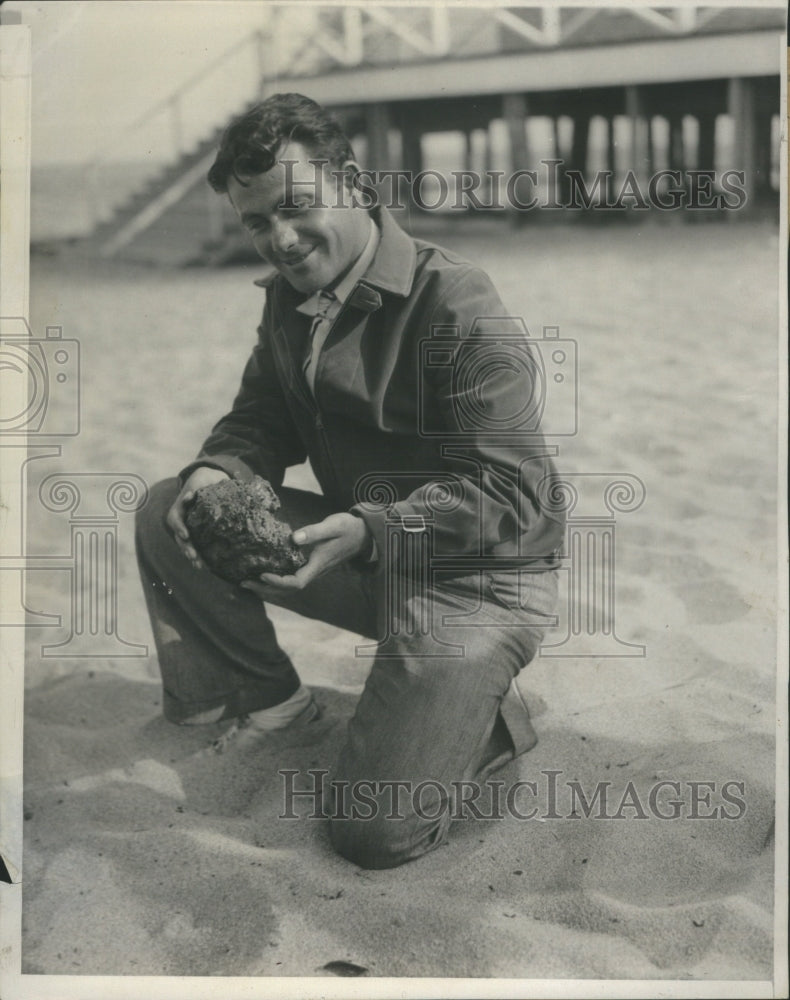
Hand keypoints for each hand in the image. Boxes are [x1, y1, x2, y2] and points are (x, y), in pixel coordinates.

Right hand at [166, 466, 229, 568]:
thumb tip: (191, 496)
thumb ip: (199, 486)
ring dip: (191, 555)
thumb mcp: (204, 479)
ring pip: (185, 544)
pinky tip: (206, 567)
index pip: (175, 518)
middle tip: (193, 556)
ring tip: (199, 566)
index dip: (179, 527)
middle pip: (179, 535)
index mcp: (180, 506)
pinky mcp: (195, 533)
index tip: (186, 535)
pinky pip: (194, 546)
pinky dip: (199, 556)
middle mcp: (181, 519)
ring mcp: (187, 527)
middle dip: (186, 546)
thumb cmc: (206, 480)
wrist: (206, 482)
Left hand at [241, 512, 369, 598]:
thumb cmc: (347, 528)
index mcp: (318, 565)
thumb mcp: (332, 525)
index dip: (277, 581)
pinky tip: (262, 574)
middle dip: (265, 589)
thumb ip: (314, 532)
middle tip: (243, 583)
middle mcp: (314, 572)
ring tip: (247, 582)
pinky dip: (274, 581)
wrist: (362, 535)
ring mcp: (312, 571)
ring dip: (267, 588)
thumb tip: (293, 538)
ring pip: (288, 588)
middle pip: (287, 591)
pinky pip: (290, 580)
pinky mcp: (310, 567)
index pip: (295, 582)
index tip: (261, 574)